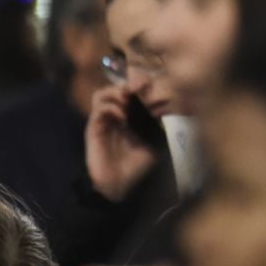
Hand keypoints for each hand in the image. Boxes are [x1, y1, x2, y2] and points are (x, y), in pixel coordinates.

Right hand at [86, 86, 158, 202]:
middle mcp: (117, 114)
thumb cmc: (136, 164)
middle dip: (132, 82)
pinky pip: (99, 108)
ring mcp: (104, 119)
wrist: (118, 183)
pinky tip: (122, 117)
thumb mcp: (155, 142)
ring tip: (129, 101)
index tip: (159, 89)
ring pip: (103, 93)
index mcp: (132, 114)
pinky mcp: (94, 127)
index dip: (146, 83)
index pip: (135, 89)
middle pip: (119, 85)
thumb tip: (171, 105)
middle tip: (142, 89)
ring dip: (117, 93)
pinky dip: (111, 107)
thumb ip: (160, 123)